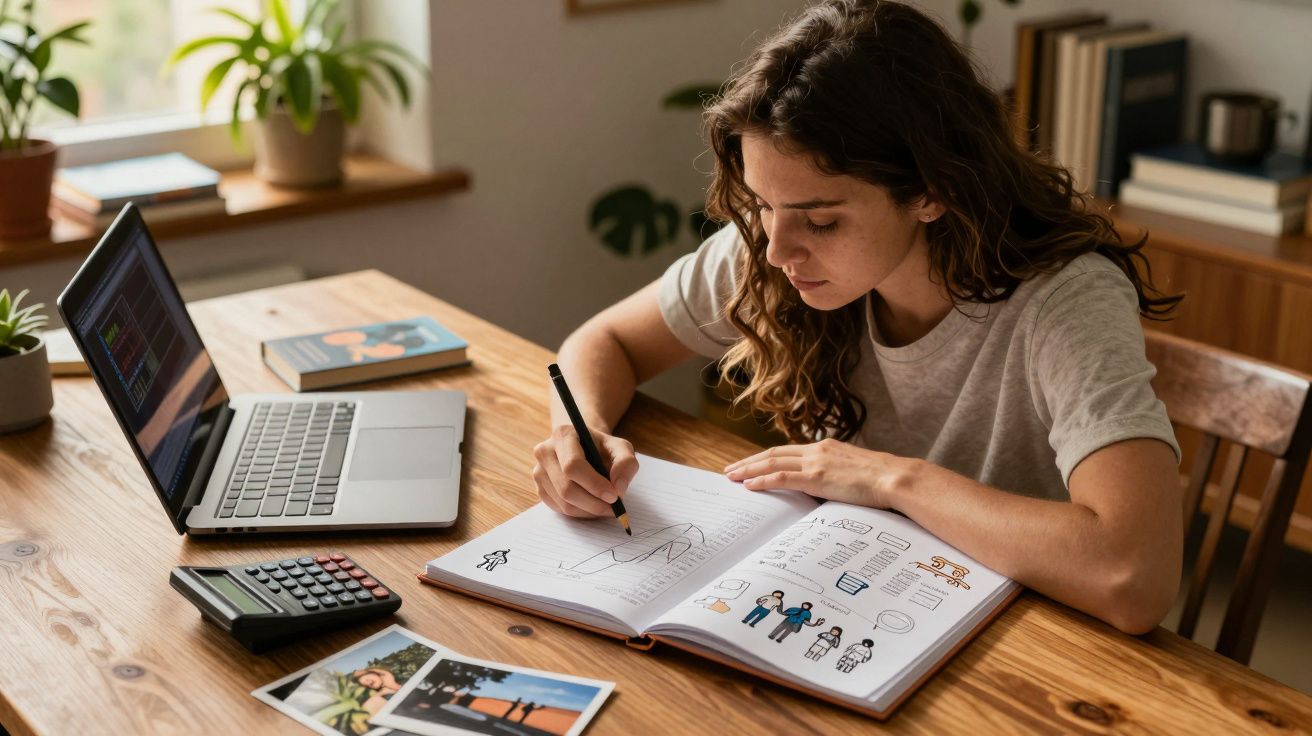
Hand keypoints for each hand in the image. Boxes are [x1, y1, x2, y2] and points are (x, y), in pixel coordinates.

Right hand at [533, 424, 638, 517]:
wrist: (583, 447)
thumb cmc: (601, 447)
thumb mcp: (620, 447)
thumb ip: (626, 463)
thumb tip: (619, 488)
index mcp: (563, 435)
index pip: (573, 465)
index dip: (594, 484)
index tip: (614, 496)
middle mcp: (545, 452)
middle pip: (566, 488)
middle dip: (594, 503)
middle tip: (614, 508)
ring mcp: (538, 471)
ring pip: (563, 503)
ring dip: (589, 511)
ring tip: (606, 506)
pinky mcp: (540, 488)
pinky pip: (560, 509)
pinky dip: (580, 513)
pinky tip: (592, 505)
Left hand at [723, 438, 916, 507]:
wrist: (894, 477)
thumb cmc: (881, 479)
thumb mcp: (854, 470)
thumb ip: (836, 474)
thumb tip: (827, 487)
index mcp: (825, 447)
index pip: (787, 451)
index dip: (765, 458)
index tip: (750, 464)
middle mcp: (816, 450)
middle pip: (773, 454)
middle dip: (749, 462)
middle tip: (730, 469)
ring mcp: (815, 462)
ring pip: (772, 463)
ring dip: (749, 470)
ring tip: (732, 477)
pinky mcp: (816, 477)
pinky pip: (782, 478)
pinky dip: (763, 481)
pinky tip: (750, 486)